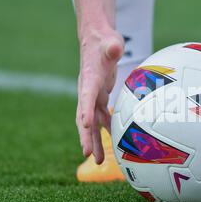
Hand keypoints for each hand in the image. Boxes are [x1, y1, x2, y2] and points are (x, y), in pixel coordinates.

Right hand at [76, 28, 123, 163]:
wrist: (96, 41)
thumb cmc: (104, 41)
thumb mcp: (110, 41)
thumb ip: (112, 46)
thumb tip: (115, 48)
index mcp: (89, 78)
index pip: (86, 95)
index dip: (85, 109)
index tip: (84, 124)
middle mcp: (88, 90)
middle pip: (85, 116)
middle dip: (86, 135)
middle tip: (88, 153)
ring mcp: (93, 96)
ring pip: (92, 122)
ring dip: (95, 140)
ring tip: (99, 160)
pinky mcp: (99, 97)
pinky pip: (101, 117)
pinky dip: (105, 130)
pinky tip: (112, 143)